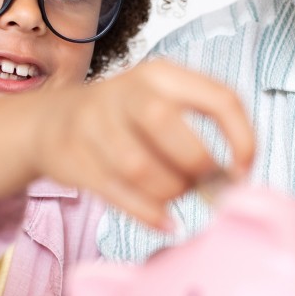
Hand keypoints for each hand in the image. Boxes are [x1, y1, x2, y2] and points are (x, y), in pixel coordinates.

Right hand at [30, 59, 254, 229]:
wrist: (51, 120)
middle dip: (195, 165)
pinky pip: (118, 194)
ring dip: (170, 192)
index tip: (243, 170)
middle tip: (202, 183)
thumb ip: (198, 128)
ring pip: (140, 166)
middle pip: (168, 124)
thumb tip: (235, 179)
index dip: (242, 138)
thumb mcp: (160, 100)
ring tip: (176, 196)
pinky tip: (165, 221)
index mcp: (161, 75)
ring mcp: (94, 124)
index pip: (219, 97)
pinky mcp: (73, 159)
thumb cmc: (124, 117)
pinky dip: (149, 214)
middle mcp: (126, 91)